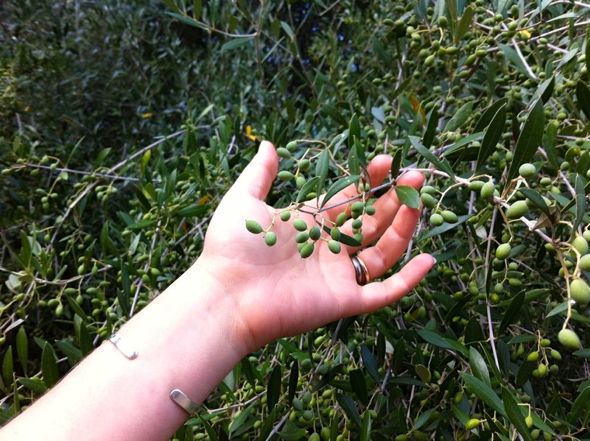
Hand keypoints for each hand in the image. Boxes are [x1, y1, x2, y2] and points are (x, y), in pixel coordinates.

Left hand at [195, 141, 434, 351]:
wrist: (227, 295)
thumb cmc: (232, 248)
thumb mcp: (244, 200)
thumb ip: (260, 173)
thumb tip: (267, 143)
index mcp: (310, 224)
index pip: (349, 199)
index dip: (369, 181)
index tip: (387, 161)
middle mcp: (328, 248)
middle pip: (371, 222)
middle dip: (394, 199)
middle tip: (415, 176)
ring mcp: (338, 275)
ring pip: (382, 252)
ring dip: (404, 229)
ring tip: (419, 202)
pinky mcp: (344, 300)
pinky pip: (384, 291)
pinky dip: (408, 279)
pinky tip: (429, 259)